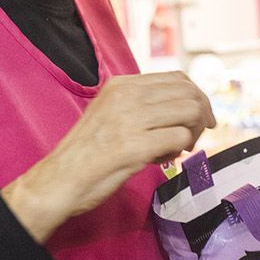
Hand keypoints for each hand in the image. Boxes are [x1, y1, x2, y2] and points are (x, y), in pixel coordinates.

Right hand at [1, 71, 214, 241]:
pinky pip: (178, 138)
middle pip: (189, 93)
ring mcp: (129, 119)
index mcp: (120, 85)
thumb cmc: (86, 154)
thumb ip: (141, 106)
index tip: (199, 119)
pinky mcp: (133, 146)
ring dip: (192, 133)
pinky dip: (179, 150)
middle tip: (192, 138)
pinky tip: (163, 159)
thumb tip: (184, 107)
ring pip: (189, 112)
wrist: (57, 181)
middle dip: (201, 116)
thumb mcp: (110, 114)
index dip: (196, 98)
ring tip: (177, 149)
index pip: (177, 78)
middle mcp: (125, 96)